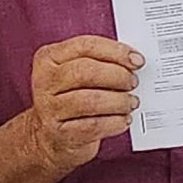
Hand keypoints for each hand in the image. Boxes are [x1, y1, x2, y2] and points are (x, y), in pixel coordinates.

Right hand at [25, 35, 139, 174]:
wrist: (51, 137)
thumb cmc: (70, 98)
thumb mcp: (75, 75)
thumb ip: (99, 62)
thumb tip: (133, 61)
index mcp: (48, 58)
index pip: (85, 46)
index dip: (116, 51)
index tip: (137, 60)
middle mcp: (45, 81)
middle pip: (86, 72)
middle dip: (118, 76)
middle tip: (133, 82)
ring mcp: (50, 109)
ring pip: (91, 100)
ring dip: (119, 101)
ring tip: (131, 102)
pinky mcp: (61, 133)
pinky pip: (94, 125)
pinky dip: (115, 122)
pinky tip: (123, 119)